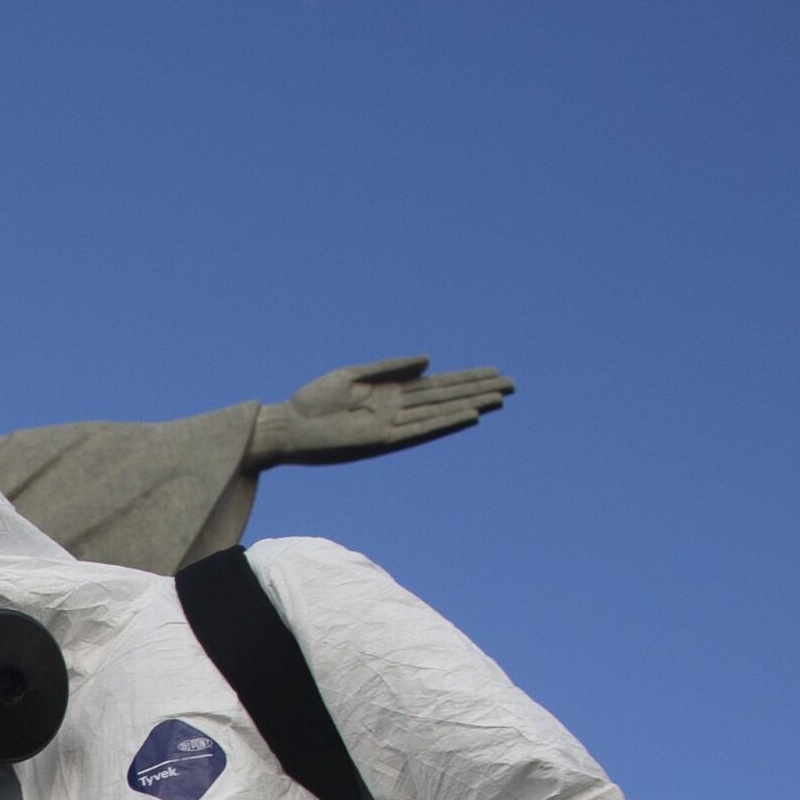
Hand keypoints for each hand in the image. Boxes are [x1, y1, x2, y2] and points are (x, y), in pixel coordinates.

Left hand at [251, 358, 513, 468]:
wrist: (287, 427)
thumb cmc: (313, 401)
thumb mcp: (353, 375)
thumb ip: (391, 368)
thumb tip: (429, 360)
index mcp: (390, 394)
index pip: (436, 386)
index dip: (465, 379)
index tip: (493, 372)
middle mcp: (396, 411)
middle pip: (446, 398)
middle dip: (478, 390)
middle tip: (512, 384)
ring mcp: (392, 426)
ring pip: (440, 413)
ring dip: (470, 405)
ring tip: (499, 398)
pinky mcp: (381, 439)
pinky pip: (420, 430)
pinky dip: (445, 422)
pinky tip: (468, 415)